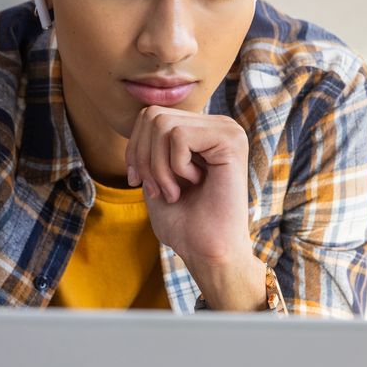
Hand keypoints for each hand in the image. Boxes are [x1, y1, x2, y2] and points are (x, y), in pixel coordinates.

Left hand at [125, 105, 252, 271]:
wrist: (208, 252)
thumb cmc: (185, 223)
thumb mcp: (156, 176)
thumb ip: (151, 144)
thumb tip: (143, 114)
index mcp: (202, 131)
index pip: (150, 115)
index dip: (135, 149)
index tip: (140, 182)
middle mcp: (218, 125)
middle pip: (152, 115)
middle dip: (143, 158)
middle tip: (159, 190)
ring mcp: (228, 130)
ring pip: (163, 125)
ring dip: (158, 166)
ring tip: (174, 191)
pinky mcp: (231, 140)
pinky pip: (179, 136)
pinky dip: (175, 167)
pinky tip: (194, 185)